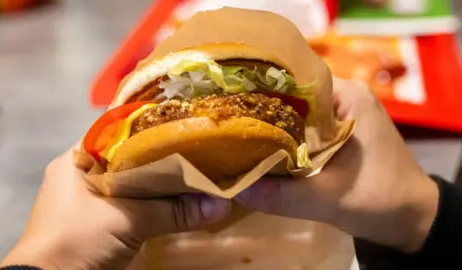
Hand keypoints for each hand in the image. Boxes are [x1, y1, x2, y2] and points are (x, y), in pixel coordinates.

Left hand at [0, 144, 230, 268]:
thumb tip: (222, 204)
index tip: (183, 124)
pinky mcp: (104, 223)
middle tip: (198, 148)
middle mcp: (84, 174)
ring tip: (198, 169)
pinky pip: (136, 205)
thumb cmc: (78, 239)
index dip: (152, 127)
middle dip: (164, 157)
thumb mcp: (126, 220)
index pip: (119, 130)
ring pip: (136, 183)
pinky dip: (157, 204)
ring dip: (163, 183)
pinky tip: (182, 198)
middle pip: (132, 158)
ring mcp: (94, 200)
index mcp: (77, 159)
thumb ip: (173, 210)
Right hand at [236, 77, 438, 252]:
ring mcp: (344, 113)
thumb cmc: (379, 200)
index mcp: (347, 96)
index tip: (232, 104)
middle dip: (263, 110)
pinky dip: (287, 137)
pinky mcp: (341, 131)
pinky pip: (306, 127)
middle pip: (293, 95)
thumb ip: (282, 195)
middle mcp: (345, 96)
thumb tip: (235, 189)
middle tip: (230, 123)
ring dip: (273, 125)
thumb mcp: (328, 199)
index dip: (261, 90)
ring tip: (239, 134)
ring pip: (298, 112)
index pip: (294, 79)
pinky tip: (263, 148)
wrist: (413, 218)